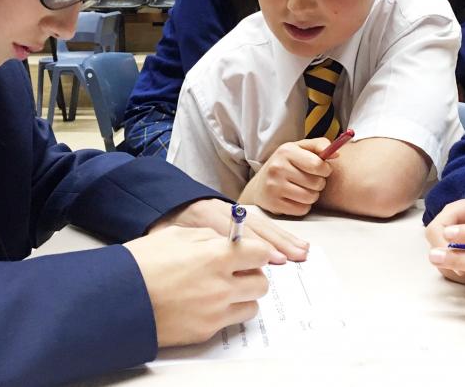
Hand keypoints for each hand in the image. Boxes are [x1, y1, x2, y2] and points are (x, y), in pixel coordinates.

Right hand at [126, 226, 270, 346]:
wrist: (117, 298)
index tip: (248, 253)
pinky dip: (224, 313)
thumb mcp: (176, 235)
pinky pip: (229, 322)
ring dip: (242, 297)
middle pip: (261, 283)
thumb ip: (209, 237)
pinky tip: (205, 304)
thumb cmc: (141, 263)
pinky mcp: (205, 331)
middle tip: (236, 272)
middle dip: (251, 275)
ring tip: (222, 290)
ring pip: (251, 306)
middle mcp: (222, 286)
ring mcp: (215, 312)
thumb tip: (227, 242)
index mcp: (217, 257)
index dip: (255, 252)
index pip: (260, 253)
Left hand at [151, 198, 308, 261]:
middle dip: (276, 242)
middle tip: (295, 256)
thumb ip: (183, 248)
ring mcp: (231, 209)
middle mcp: (222, 210)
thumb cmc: (163, 223)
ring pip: (261, 222)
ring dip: (283, 238)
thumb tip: (198, 267)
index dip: (256, 246)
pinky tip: (290, 242)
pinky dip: (277, 232)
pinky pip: (260, 220)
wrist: (162, 197)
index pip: (234, 233)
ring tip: (301, 251)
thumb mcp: (166, 236)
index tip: (274, 259)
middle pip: (254, 225)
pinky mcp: (236, 210)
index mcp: (204, 215)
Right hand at [240, 138, 333, 216]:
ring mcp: (274, 187)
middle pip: (317, 183)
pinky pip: (302, 209)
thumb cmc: (286, 164)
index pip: (318, 164)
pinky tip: (295, 199)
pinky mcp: (273, 204)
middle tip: (310, 180)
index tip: (322, 170)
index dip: (325, 169)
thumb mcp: (299, 148)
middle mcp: (278, 168)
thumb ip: (319, 145)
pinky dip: (303, 206)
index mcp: (286, 151)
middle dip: (319, 183)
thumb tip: (336, 154)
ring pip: (311, 198)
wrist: (260, 184)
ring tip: (303, 189)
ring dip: (312, 195)